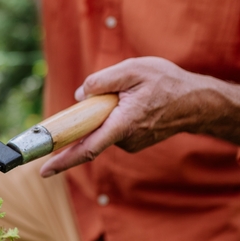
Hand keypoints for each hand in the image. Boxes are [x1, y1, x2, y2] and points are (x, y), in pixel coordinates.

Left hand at [40, 57, 221, 176]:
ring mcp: (130, 143)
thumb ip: (103, 80)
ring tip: (130, 93)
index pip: (87, 148)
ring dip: (103, 112)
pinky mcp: (133, 141)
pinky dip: (112, 115)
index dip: (63, 160)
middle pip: (90, 134)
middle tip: (100, 100)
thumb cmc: (167, 83)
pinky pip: (112, 128)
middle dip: (84, 121)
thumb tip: (80, 95)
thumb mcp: (134, 69)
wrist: (197, 102)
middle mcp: (125, 139)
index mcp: (123, 124)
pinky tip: (132, 102)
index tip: (43, 170)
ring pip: (102, 128)